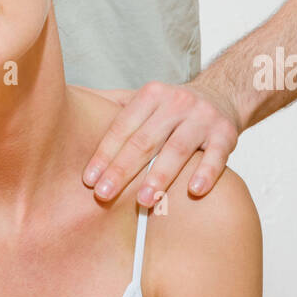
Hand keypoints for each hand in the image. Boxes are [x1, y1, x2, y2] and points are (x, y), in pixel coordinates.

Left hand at [80, 80, 240, 203]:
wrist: (222, 95)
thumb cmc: (172, 107)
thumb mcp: (146, 99)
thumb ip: (113, 106)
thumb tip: (69, 109)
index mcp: (151, 95)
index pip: (123, 127)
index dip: (104, 153)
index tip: (89, 180)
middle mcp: (176, 103)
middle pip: (146, 140)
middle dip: (123, 169)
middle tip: (104, 196)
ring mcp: (202, 118)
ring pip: (178, 149)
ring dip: (160, 176)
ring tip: (143, 201)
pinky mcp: (226, 134)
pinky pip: (216, 156)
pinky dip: (206, 173)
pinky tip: (194, 191)